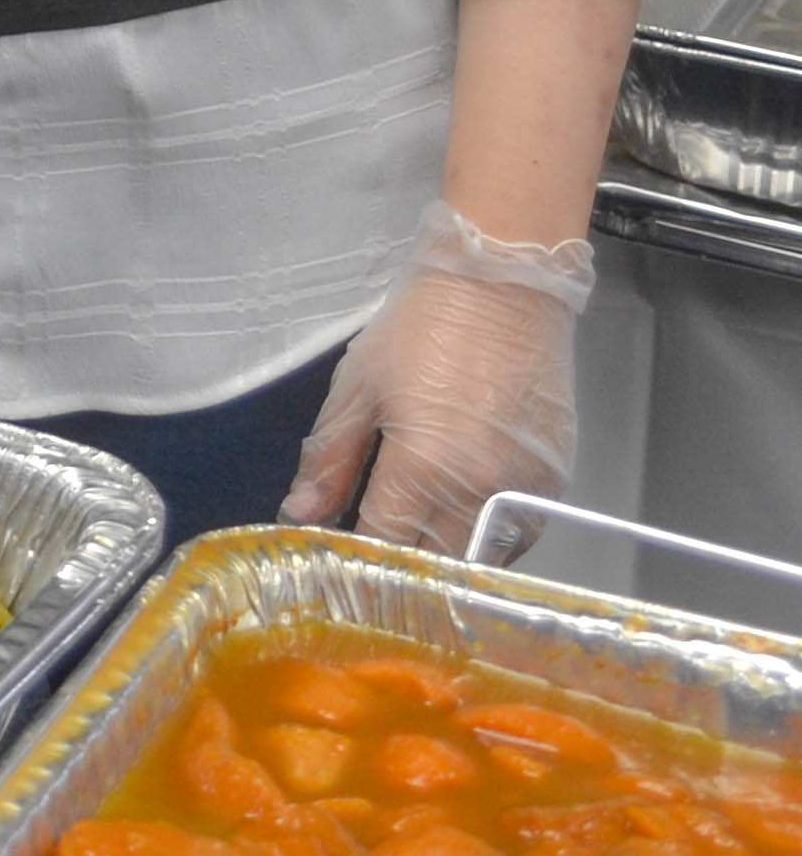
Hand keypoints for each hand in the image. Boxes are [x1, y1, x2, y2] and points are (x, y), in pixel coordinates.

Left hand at [279, 201, 593, 554]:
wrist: (502, 286)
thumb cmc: (419, 329)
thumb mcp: (358, 386)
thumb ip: (330, 459)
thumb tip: (300, 516)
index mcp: (424, 470)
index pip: (388, 547)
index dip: (361, 564)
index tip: (341, 565)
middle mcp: (482, 494)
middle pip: (439, 564)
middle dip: (406, 569)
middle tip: (379, 555)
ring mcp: (526, 492)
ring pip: (482, 558)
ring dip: (449, 559)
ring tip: (419, 538)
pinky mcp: (556, 482)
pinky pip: (519, 535)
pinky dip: (487, 538)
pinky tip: (461, 514)